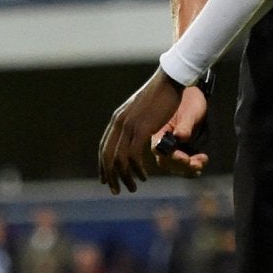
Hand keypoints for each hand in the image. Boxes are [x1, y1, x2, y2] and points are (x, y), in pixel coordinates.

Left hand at [98, 69, 183, 193]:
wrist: (169, 81)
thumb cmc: (160, 95)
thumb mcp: (141, 109)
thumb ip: (134, 122)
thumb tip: (133, 132)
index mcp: (117, 119)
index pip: (103, 147)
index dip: (103, 166)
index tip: (105, 180)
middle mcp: (119, 123)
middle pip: (107, 156)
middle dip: (110, 177)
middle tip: (116, 191)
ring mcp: (129, 126)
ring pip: (119, 159)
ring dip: (124, 177)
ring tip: (132, 187)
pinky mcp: (141, 129)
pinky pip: (133, 155)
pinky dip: (136, 169)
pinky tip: (143, 176)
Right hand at [151, 84, 211, 177]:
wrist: (192, 92)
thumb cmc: (190, 99)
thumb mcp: (189, 112)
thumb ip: (185, 125)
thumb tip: (181, 137)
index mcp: (157, 128)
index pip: (159, 149)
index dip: (173, 157)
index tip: (186, 159)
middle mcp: (159, 138)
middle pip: (165, 160)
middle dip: (182, 165)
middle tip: (198, 164)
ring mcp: (167, 143)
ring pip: (172, 163)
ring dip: (187, 167)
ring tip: (202, 163)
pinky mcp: (175, 146)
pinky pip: (178, 160)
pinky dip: (189, 165)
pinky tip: (200, 164)